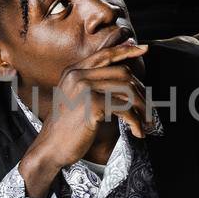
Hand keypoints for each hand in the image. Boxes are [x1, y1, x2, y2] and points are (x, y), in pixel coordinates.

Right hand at [19, 41, 148, 194]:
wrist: (49, 148)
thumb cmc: (65, 128)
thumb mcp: (74, 99)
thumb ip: (92, 85)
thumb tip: (124, 80)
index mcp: (73, 71)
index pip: (105, 54)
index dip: (126, 50)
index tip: (144, 48)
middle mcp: (78, 75)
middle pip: (122, 73)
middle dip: (141, 91)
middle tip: (149, 108)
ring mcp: (84, 88)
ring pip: (127, 90)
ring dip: (142, 108)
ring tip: (146, 122)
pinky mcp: (92, 105)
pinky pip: (125, 109)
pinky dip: (136, 121)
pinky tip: (137, 132)